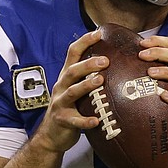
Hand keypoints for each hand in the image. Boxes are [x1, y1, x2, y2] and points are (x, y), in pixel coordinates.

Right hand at [30, 29, 109, 154]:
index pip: (73, 53)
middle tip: (106, 60)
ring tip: (100, 81)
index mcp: (67, 76)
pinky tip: (96, 121)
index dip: (84, 42)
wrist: (51, 135)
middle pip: (72, 70)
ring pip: (72, 91)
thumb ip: (90, 77)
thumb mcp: (77, 89)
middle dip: (88, 64)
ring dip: (86, 85)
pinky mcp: (62, 120)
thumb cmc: (71, 108)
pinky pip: (74, 120)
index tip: (98, 32)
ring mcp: (60, 103)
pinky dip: (85, 121)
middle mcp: (62, 86)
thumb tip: (115, 62)